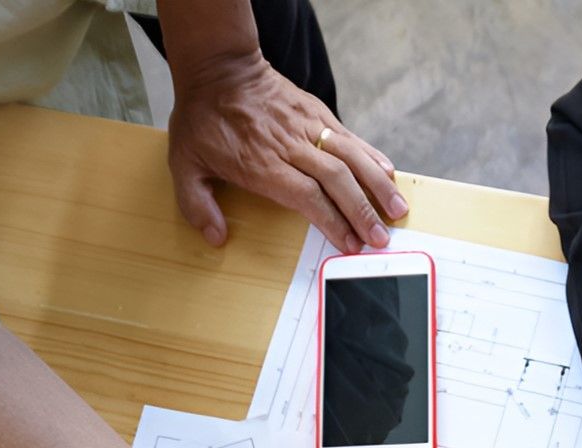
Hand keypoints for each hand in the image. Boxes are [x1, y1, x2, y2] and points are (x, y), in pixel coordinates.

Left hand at [168, 51, 407, 252]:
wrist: (218, 67)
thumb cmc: (203, 119)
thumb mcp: (184, 165)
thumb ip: (198, 206)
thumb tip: (216, 238)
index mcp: (262, 163)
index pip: (307, 197)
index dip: (333, 221)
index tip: (350, 244)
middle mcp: (290, 145)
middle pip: (336, 180)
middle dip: (362, 212)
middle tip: (381, 239)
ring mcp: (307, 126)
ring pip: (350, 157)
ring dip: (377, 186)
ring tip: (397, 210)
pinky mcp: (316, 112)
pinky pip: (349, 137)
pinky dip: (372, 156)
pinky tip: (389, 173)